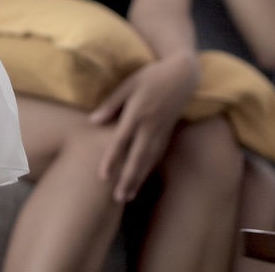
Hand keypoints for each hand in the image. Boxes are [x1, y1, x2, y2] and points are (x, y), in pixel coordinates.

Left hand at [88, 54, 196, 201]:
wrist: (182, 76)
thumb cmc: (150, 76)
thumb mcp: (128, 84)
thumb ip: (111, 104)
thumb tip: (93, 120)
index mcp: (138, 113)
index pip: (121, 140)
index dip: (111, 159)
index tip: (102, 176)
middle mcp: (150, 126)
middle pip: (137, 157)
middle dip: (127, 179)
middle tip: (117, 198)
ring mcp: (161, 131)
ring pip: (148, 160)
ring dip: (138, 179)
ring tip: (127, 196)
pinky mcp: (167, 133)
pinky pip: (157, 155)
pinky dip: (148, 170)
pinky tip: (141, 180)